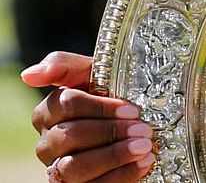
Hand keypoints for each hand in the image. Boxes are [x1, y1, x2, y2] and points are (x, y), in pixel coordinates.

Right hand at [25, 52, 154, 182]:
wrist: (142, 123)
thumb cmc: (115, 95)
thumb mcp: (98, 73)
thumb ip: (65, 66)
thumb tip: (29, 74)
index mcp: (49, 112)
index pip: (65, 105)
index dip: (100, 107)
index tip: (132, 110)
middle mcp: (48, 143)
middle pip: (69, 137)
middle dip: (110, 132)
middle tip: (144, 129)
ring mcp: (58, 169)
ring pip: (74, 168)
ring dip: (113, 156)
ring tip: (144, 146)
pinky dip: (121, 175)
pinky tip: (144, 162)